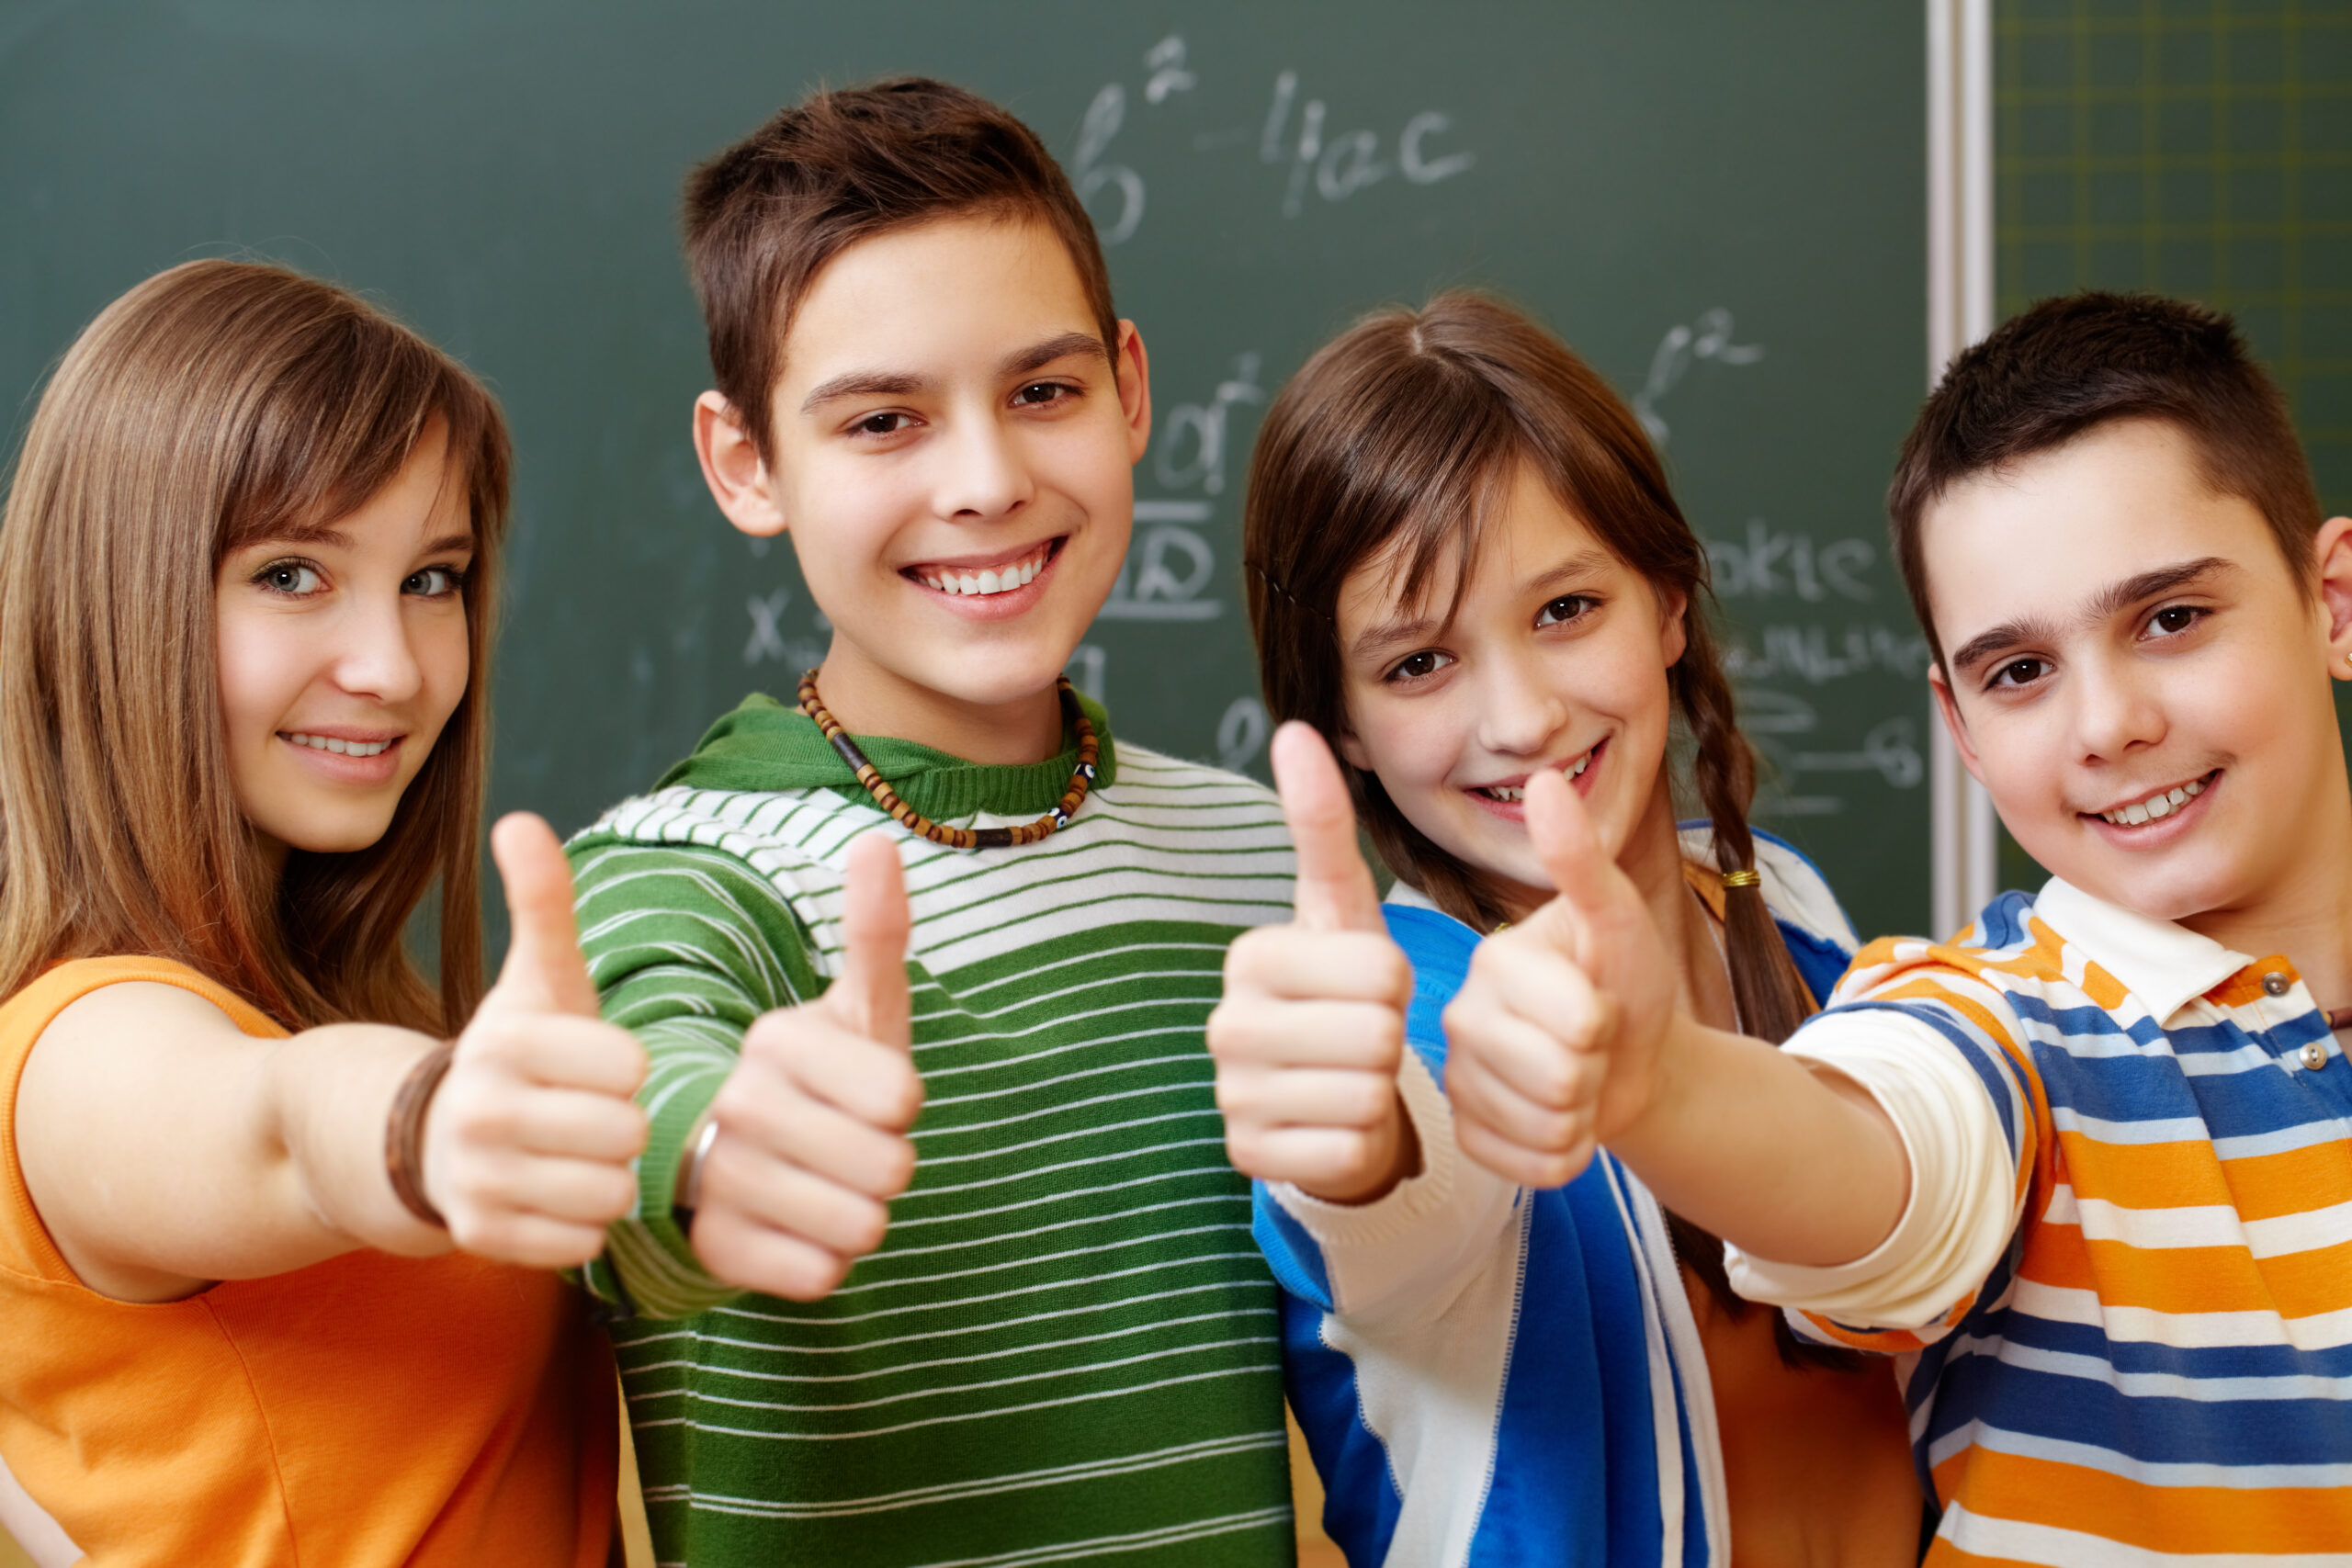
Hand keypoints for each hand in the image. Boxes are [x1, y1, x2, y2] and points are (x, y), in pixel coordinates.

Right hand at [424, 813, 651, 1266]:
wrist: (434, 1136)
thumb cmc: (519, 1052)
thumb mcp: (536, 978)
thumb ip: (542, 902)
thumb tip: (521, 819)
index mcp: (504, 1042)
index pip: (628, 1065)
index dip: (626, 1068)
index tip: (598, 1066)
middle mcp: (480, 1112)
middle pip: (625, 1134)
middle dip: (624, 1128)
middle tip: (594, 1117)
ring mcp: (475, 1180)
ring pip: (608, 1193)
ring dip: (610, 1179)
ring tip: (580, 1157)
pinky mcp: (480, 1238)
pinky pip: (583, 1242)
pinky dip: (585, 1225)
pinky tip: (560, 1196)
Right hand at [687, 832, 922, 1300]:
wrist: (738, 1154)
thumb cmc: (824, 1075)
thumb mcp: (857, 1007)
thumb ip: (876, 932)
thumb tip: (875, 842)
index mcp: (777, 1039)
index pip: (904, 1097)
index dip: (905, 1104)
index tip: (872, 1094)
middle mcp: (736, 1104)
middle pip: (890, 1168)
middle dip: (890, 1165)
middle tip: (853, 1146)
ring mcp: (720, 1180)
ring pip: (862, 1227)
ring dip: (863, 1215)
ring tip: (830, 1186)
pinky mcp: (716, 1250)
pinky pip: (823, 1276)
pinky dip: (828, 1260)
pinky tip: (802, 1229)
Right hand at [1208, 722, 1416, 1204]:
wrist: (1327, 1091)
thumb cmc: (1342, 991)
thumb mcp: (1341, 910)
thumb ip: (1322, 826)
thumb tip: (1297, 729)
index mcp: (1249, 956)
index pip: (1381, 970)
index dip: (1397, 983)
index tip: (1367, 986)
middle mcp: (1225, 1025)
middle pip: (1375, 1034)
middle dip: (1388, 1038)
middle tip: (1362, 1037)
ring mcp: (1230, 1097)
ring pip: (1364, 1095)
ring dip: (1379, 1092)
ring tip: (1351, 1077)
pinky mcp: (1248, 1159)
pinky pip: (1346, 1150)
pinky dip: (1360, 1142)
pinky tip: (1336, 1123)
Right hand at [1440, 769, 1677, 1187]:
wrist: (1635, 1053)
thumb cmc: (1628, 978)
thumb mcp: (1618, 916)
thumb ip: (1579, 859)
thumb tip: (1539, 781)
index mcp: (1493, 961)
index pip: (1579, 1022)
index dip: (1609, 1023)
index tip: (1600, 1001)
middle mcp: (1459, 1015)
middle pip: (1563, 1078)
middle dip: (1600, 1071)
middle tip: (1593, 1047)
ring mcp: (1459, 1078)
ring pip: (1549, 1125)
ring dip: (1587, 1115)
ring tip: (1582, 1082)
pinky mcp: (1469, 1134)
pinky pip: (1531, 1166)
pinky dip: (1565, 1155)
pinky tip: (1564, 1122)